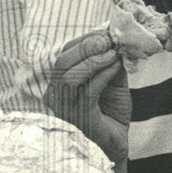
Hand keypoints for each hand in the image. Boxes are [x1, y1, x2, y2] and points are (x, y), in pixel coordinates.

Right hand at [44, 28, 129, 164]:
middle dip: (86, 47)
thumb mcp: (111, 80)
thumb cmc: (111, 111)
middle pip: (62, 63)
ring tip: (114, 52)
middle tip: (108, 39)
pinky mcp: (80, 118)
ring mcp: (64, 109)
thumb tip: (114, 38)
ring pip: (72, 76)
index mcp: (58, 84)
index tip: (103, 31)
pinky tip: (116, 66)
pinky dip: (103, 74)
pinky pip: (88, 91)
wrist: (117, 141)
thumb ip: (110, 61)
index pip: (63, 55)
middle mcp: (54, 96)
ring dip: (95, 60)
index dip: (82, 41)